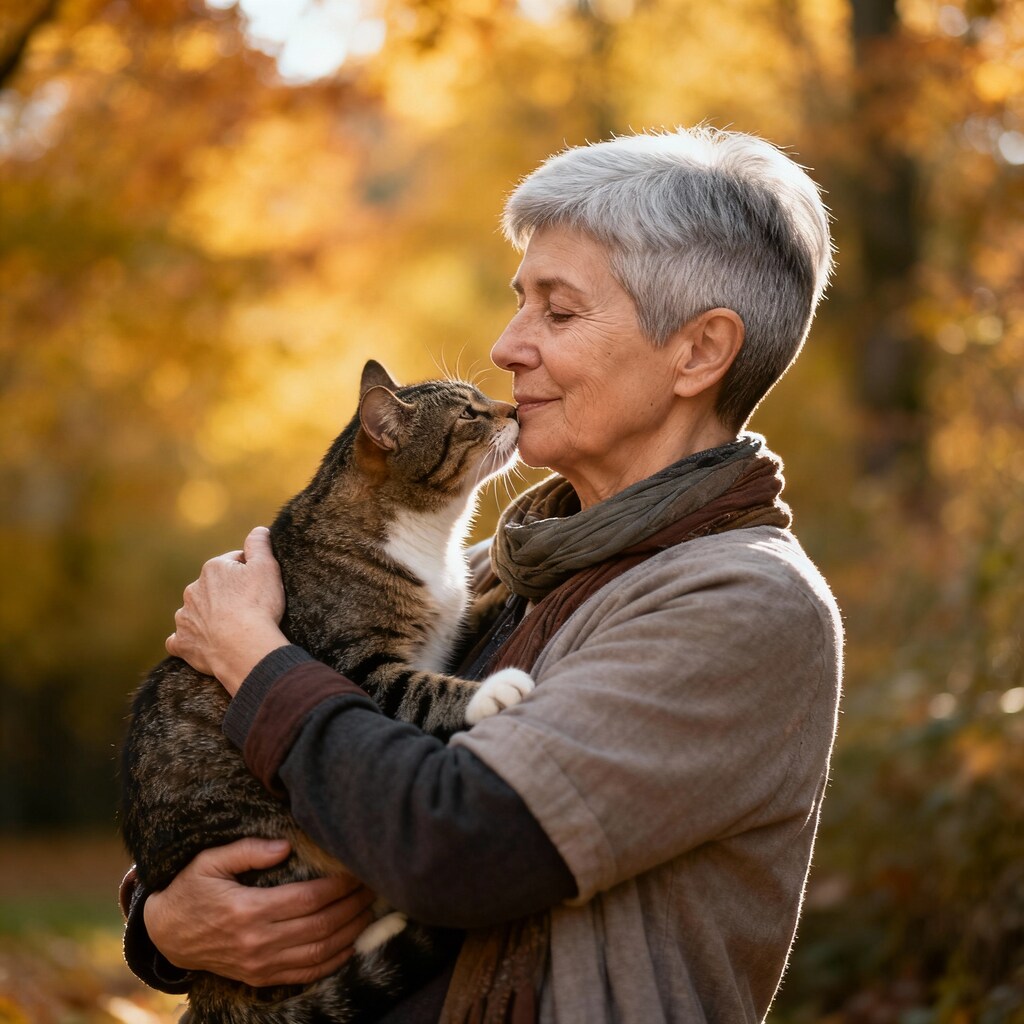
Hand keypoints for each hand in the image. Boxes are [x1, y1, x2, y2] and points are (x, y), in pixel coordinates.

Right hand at [144, 838, 376, 987]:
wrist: (166, 934)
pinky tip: (351, 944)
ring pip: (318, 953)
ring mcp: (260, 964)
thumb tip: (286, 844)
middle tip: (374, 887)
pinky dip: (333, 961)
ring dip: (350, 933)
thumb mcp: (210, 861)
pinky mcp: (260, 977)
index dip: (338, 886)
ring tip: (369, 911)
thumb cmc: (191, 889)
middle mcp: (257, 942)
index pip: (307, 899)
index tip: (357, 871)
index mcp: (248, 910)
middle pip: (320, 926)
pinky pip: (305, 974)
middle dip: (352, 906)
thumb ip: (248, 850)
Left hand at [166, 526, 287, 694]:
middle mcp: (193, 590)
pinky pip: (179, 639)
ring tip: (229, 629)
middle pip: (213, 588)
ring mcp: (185, 618)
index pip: (232, 564)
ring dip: (207, 616)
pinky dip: (189, 640)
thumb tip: (259, 529)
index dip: (249, 573)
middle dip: (227, 595)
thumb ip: (259, 545)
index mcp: (213, 569)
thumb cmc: (258, 605)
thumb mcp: (267, 567)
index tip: (260, 587)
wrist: (244, 646)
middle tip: (248, 609)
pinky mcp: (182, 643)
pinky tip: (200, 643)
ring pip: (194, 612)